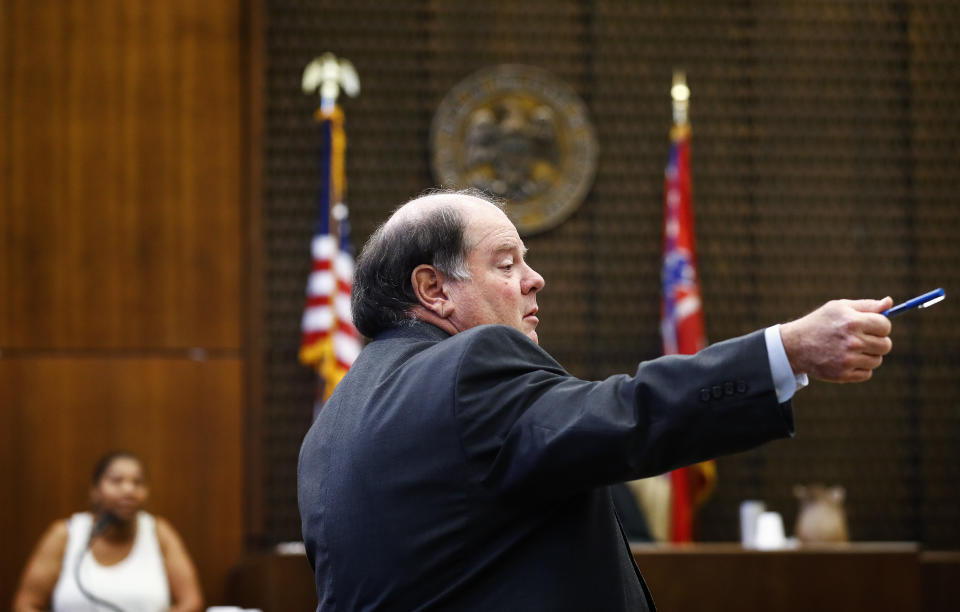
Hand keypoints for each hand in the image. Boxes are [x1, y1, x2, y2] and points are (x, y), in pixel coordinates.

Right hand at [779, 297, 893, 381]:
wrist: (794, 345)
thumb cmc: (820, 323)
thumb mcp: (839, 308)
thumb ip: (866, 305)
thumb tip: (889, 302)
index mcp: (852, 322)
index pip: (885, 326)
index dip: (880, 326)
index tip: (871, 327)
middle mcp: (851, 341)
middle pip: (886, 345)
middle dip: (877, 341)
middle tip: (862, 339)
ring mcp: (847, 360)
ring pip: (877, 360)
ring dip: (869, 356)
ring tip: (852, 350)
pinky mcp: (843, 375)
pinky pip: (867, 373)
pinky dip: (860, 368)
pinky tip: (847, 360)